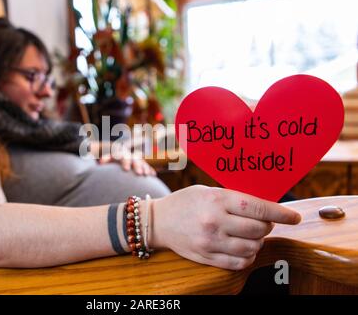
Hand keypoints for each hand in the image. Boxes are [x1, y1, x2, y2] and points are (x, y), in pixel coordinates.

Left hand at [98, 143, 156, 176]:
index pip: (123, 156)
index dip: (125, 162)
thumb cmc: (112, 159)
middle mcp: (130, 155)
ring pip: (142, 162)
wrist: (119, 153)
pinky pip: (147, 166)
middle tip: (138, 173)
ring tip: (146, 175)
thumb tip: (100, 162)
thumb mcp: (108, 158)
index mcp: (121, 153)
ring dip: (145, 168)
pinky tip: (153, 175)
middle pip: (134, 159)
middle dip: (137, 165)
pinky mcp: (142, 164)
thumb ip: (105, 159)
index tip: (126, 169)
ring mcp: (137, 159)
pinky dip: (150, 170)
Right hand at [151, 185, 300, 269]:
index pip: (258, 208)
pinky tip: (243, 248)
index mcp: (216, 199)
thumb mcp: (208, 191)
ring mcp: (210, 241)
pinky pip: (238, 263)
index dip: (281, 213)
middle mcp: (214, 221)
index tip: (294, 217)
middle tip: (263, 222)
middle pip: (258, 229)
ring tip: (251, 235)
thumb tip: (265, 207)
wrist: (158, 221)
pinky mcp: (206, 256)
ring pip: (252, 248)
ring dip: (258, 242)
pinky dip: (248, 257)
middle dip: (267, 226)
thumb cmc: (185, 202)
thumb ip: (234, 198)